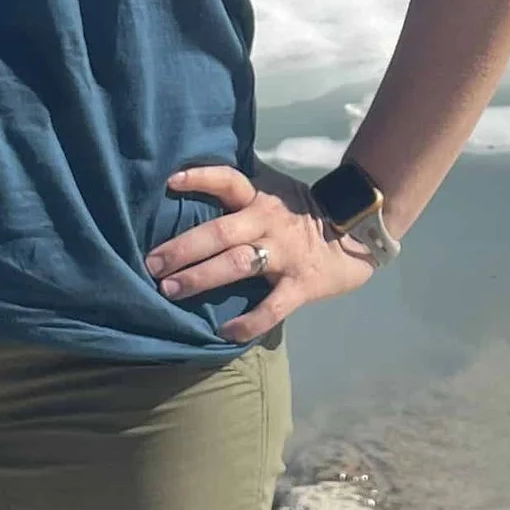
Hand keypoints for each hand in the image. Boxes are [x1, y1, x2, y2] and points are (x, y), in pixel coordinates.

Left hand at [145, 160, 382, 342]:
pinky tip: (225, 331)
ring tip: (170, 290)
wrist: (359, 235)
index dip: (201, 178)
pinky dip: (248, 321)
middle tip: (151, 263)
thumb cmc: (303, 217)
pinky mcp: (301, 284)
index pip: (228, 180)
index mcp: (261, 197)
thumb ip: (242, 194)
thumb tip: (190, 186)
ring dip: (201, 277)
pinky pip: (272, 307)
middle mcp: (268, 222)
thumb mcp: (276, 194)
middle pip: (220, 232)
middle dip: (182, 248)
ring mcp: (285, 254)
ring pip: (238, 264)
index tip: (171, 182)